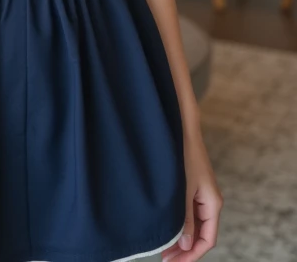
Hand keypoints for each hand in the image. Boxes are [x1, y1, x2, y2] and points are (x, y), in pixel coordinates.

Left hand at [162, 131, 222, 260]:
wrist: (183, 129)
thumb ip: (184, 218)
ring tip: (164, 250)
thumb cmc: (184, 155)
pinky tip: (167, 230)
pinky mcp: (194, 189)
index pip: (207, 240)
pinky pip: (190, 215)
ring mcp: (202, 196)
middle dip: (185, 250)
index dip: (192, 254)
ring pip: (194, 226)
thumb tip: (185, 244)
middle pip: (201, 236)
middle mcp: (210, 202)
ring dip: (181, 239)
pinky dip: (180, 226)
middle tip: (166, 260)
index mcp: (213, 204)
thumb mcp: (183, 190)